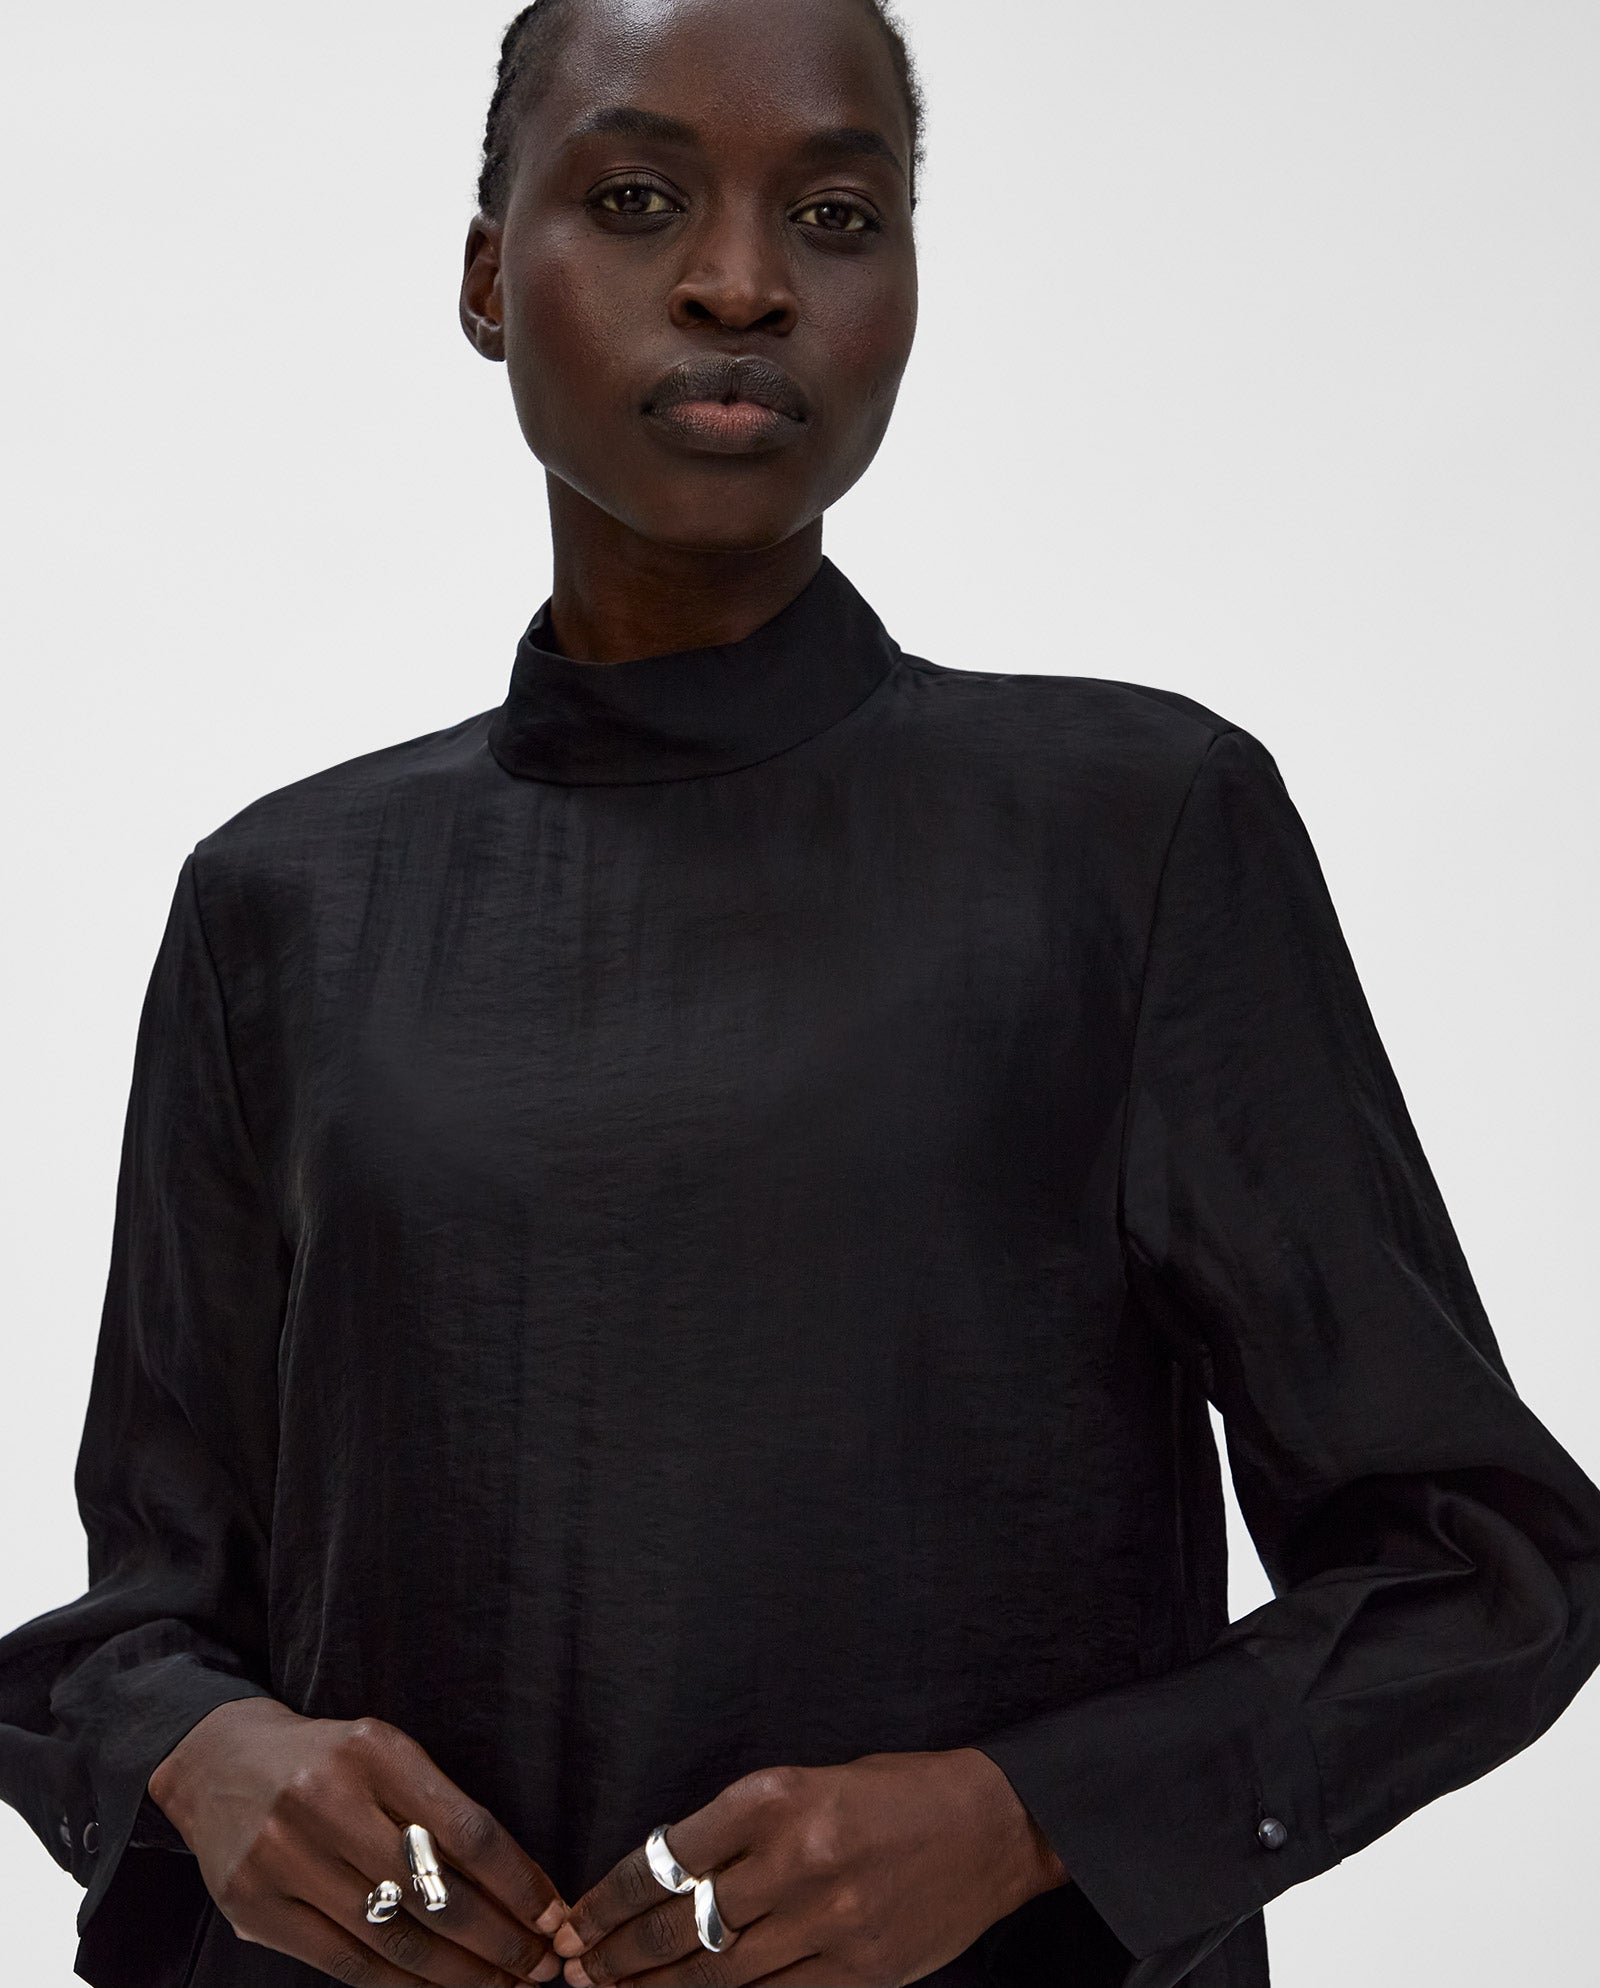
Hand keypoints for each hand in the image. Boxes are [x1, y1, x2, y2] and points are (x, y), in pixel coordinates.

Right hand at [148, 1697, 569, 1984]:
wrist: (217, 1762)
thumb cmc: (326, 1761)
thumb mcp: (384, 1755)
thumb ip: (439, 1811)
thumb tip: (522, 1889)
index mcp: (374, 1749)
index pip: (467, 1830)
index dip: (518, 1883)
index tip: (554, 1916)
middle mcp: (328, 1799)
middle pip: (435, 1893)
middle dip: (500, 1940)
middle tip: (541, 1967)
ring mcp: (285, 1855)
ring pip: (394, 1938)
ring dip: (459, 1973)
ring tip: (502, 1984)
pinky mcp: (254, 1905)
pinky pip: (346, 1963)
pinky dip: (403, 1985)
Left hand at [547, 1747, 1068, 1985]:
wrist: (994, 1824)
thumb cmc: (895, 1791)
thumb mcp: (810, 1780)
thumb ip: (742, 1828)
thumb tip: (664, 1883)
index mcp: (776, 1797)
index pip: (665, 1857)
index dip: (607, 1898)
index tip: (575, 1922)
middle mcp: (796, 1860)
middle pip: (679, 1925)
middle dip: (615, 1954)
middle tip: (575, 1972)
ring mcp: (829, 1924)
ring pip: (715, 1975)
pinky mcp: (859, 1974)